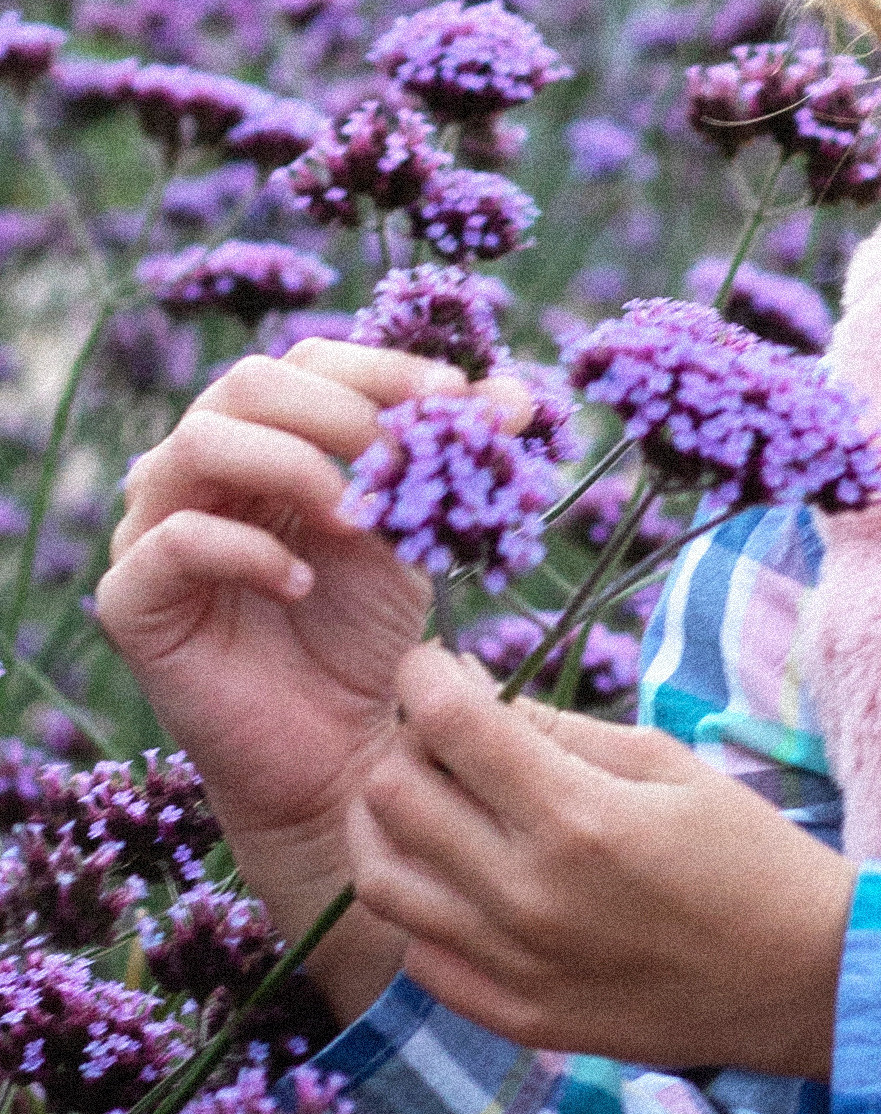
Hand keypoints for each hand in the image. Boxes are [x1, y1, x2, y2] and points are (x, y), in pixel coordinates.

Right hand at [96, 342, 530, 1020]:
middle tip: (402, 458)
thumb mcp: (420, 535)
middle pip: (246, 384)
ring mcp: (154, 529)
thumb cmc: (366, 636)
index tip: (455, 397)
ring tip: (357, 519)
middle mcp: (199, 470)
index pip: (308, 360)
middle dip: (339, 411)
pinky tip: (303, 584)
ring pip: (199, 444)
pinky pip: (175, 541)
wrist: (334, 752)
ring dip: (293, 465)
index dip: (381, 368)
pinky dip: (249, 550)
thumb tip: (515, 396)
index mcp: (264, 437)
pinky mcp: (132, 599)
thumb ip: (456, 463)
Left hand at [348, 643, 856, 1076]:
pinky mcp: (517, 1018)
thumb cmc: (748, 854)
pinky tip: (462, 879)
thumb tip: (472, 696)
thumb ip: (560, 731)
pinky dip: (423, 905)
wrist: (803, 979)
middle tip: (443, 736)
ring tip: (434, 804)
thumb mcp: (667, 764)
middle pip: (393, 796)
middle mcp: (530, 896)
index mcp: (578, 818)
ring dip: (392, 826)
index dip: (422, 676)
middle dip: (405, 743)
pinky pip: (418, 954)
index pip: (448, 724)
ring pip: (382, 881)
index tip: (432, 667)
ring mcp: (516, 967)